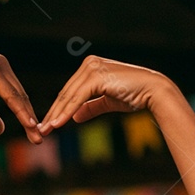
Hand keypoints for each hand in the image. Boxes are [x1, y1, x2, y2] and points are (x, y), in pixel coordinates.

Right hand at [0, 54, 41, 143]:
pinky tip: (28, 125)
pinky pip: (11, 95)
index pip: (15, 96)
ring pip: (18, 96)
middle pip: (20, 96)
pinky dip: (20, 111)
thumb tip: (2, 129)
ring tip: (36, 137)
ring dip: (28, 118)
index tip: (33, 135)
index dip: (24, 116)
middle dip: (30, 119)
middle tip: (39, 139)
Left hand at [39, 56, 173, 133]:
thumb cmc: (134, 95)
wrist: (153, 91)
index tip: (48, 124)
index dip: (58, 108)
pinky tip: (59, 124)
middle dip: (53, 113)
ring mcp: (92, 68)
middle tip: (41, 130)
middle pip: (66, 93)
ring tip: (47, 130)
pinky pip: (77, 98)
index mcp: (90, 67)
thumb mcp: (107, 101)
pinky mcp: (96, 77)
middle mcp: (89, 64)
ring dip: (56, 115)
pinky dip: (67, 112)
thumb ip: (91, 107)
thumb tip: (75, 117)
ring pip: (69, 96)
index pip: (69, 91)